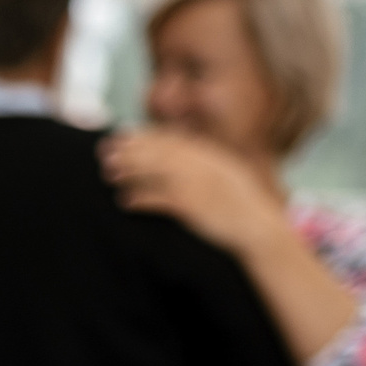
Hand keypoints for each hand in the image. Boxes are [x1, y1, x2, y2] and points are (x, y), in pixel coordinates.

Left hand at [101, 128, 284, 256]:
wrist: (261, 230)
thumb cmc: (244, 210)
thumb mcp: (228, 178)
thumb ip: (206, 166)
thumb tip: (181, 161)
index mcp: (212, 157)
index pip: (173, 141)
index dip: (146, 137)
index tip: (125, 135)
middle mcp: (203, 166)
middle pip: (160, 152)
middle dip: (131, 149)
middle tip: (105, 150)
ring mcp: (198, 185)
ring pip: (156, 172)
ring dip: (130, 170)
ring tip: (108, 172)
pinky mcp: (193, 207)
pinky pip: (161, 200)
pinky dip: (142, 198)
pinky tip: (125, 201)